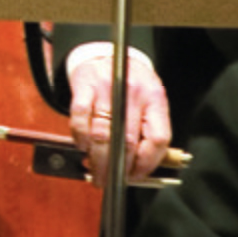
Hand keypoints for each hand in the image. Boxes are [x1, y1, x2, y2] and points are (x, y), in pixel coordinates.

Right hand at [64, 42, 171, 180]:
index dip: (147, 163)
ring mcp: (107, 87)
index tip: (136, 175)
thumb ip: (148, 131)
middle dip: (117, 169)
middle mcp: (132, 91)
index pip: (157, 138)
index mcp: (155, 98)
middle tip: (110, 182)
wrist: (105, 54)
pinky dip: (80, 139)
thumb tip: (139, 170)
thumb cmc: (128, 84)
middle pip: (127, 141)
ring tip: (95, 171)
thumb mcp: (148, 102)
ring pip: (102, 135)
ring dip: (97, 160)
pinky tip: (83, 146)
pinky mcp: (84, 86)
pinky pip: (80, 120)